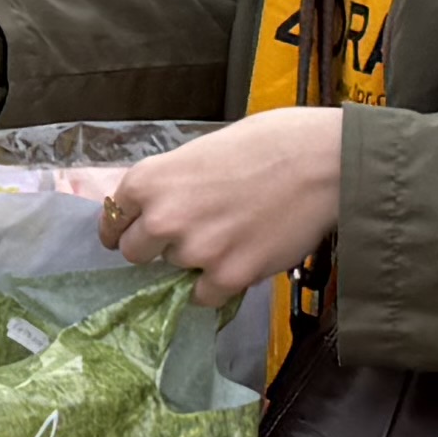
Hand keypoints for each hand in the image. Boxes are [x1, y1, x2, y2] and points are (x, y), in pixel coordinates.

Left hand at [93, 108, 343, 309]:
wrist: (324, 161)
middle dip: (156, 248)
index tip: (132, 234)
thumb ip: (174, 182)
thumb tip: (162, 207)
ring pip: (175, 272)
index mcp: (150, 179)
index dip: (125, 227)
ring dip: (195, 261)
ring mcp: (195, 251)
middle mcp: (162, 218)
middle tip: (189, 235)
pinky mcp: (229, 276)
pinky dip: (219, 283)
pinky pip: (205, 295)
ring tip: (231, 236)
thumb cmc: (271, 141)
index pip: (114, 219)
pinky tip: (241, 258)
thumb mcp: (204, 150)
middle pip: (135, 253)